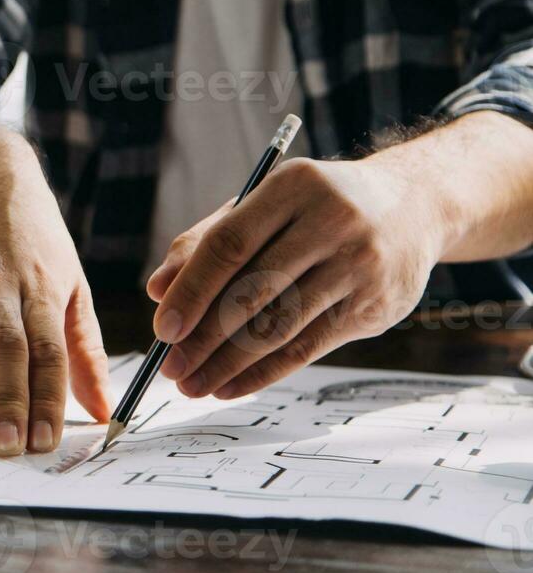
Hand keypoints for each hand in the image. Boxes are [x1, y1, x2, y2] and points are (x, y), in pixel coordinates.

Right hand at [0, 118, 112, 455]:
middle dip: (7, 399)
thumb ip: (81, 345)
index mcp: (41, 283)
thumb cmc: (26, 231)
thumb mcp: (65, 277)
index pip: (49, 348)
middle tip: (7, 450)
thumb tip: (102, 409)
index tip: (47, 443)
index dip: (48, 397)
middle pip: (6, 344)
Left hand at [146, 156, 443, 399]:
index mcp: (292, 186)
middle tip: (170, 368)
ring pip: (281, 325)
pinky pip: (309, 346)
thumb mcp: (263, 204)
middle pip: (254, 290)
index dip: (192, 290)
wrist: (413, 205)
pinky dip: (264, 372)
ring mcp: (359, 265)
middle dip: (205, 337)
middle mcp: (332, 222)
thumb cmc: (314, 207)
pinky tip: (231, 386)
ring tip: (193, 385)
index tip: (162, 328)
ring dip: (229, 363)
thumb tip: (158, 290)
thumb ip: (206, 240)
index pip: (229, 244)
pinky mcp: (376, 305)